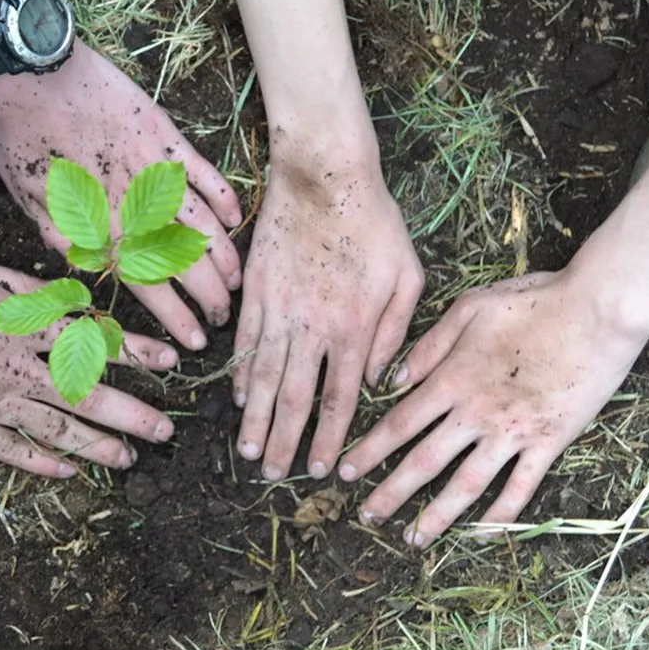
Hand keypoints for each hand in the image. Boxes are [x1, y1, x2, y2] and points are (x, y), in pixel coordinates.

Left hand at [0, 42, 243, 349]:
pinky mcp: (166, 136)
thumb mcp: (27, 200)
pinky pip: (206, 174)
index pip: (149, 288)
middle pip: (186, 264)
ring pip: (203, 226)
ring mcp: (156, 171)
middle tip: (224, 320)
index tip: (193, 343)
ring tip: (238, 283)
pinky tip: (236, 221)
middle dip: (211, 299)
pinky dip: (224, 199)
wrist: (30, 71)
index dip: (176, 319)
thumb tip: (86, 275)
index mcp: (99, 228)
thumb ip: (61, 239)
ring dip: (225, 258)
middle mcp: (134, 207)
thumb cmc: (18, 135)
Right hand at [0, 256, 179, 475]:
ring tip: (129, 462)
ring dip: (96, 446)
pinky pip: (9, 450)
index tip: (171, 362)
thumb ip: (27, 287)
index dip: (135, 352)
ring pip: (56, 428)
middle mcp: (18, 368)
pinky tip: (67, 473)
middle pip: (86, 394)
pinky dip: (40, 463)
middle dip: (131, 415)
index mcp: (24, 325)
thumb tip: (70, 294)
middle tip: (166, 433)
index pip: (94, 340)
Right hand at [234, 161, 423, 480]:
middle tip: (274, 474)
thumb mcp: (409, 275)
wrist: (325, 175)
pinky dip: (243, 373)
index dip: (329, 438)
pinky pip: (247, 341)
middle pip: (297, 398)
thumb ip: (396, 331)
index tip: (322, 469)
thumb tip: (378, 377)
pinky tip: (240, 397)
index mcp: (356, 327)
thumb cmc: (376, 221)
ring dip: (257, 419)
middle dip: (286, 442)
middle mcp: (314, 327)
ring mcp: (280, 309)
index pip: (340, 397)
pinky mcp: (256, 290)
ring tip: (249, 451)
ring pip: (266, 377)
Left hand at [338, 268, 648, 546]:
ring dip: (437, 515)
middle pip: (423, 460)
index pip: (398, 423)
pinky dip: (501, 514)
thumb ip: (429, 345)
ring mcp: (513, 432)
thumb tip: (394, 379)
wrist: (597, 311)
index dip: (369, 451)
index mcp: (453, 378)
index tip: (347, 472)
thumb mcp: (471, 307)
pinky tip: (483, 533)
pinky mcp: (549, 442)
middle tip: (366, 516)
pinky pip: (521, 487)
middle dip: (390, 492)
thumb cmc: (534, 300)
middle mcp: (476, 412)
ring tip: (414, 539)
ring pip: (466, 483)